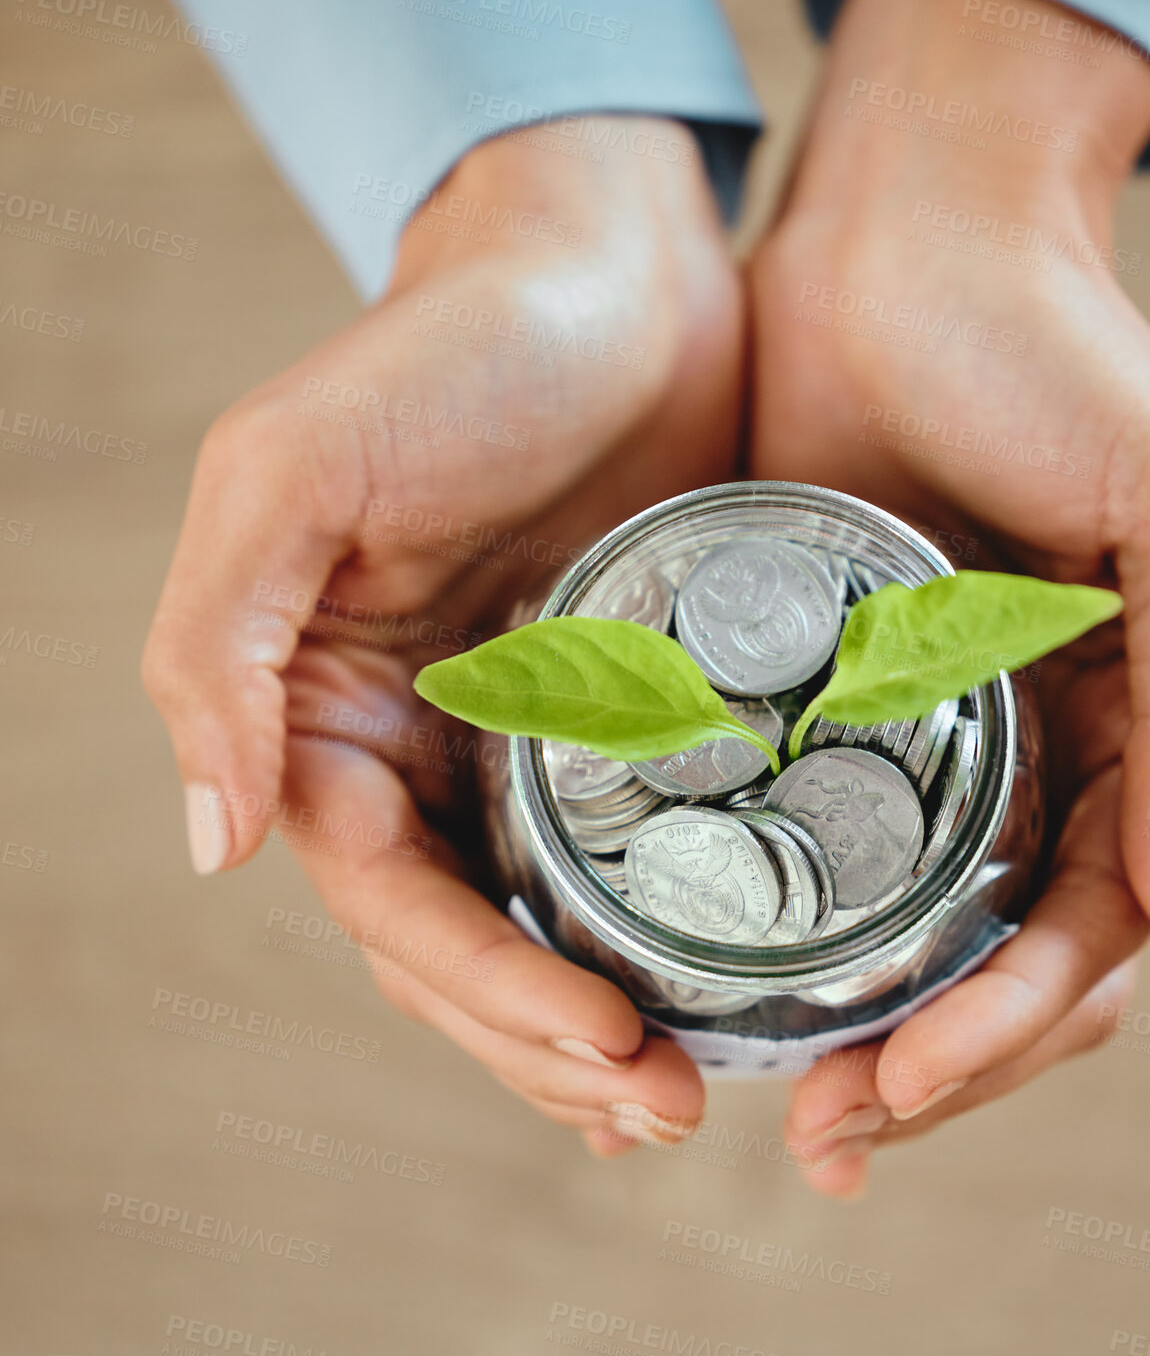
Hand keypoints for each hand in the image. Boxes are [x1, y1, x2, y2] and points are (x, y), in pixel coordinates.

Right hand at [143, 119, 742, 1153]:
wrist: (608, 270)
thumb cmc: (453, 352)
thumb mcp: (298, 471)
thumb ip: (222, 653)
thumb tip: (214, 846)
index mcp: (323, 708)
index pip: (385, 898)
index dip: (483, 988)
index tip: (600, 1048)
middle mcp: (418, 741)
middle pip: (464, 942)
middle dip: (549, 1040)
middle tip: (662, 1108)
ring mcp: (526, 737)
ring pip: (544, 924)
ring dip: (599, 1026)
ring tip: (686, 1098)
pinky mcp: (628, 712)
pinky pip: (633, 854)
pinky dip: (656, 941)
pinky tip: (705, 1004)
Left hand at [747, 0, 1149, 1194]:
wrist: (905, 231)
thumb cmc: (1055, 352)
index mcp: (1128, 729)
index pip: (1091, 934)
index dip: (1008, 1030)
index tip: (899, 1091)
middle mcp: (1027, 748)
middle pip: (998, 961)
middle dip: (931, 1065)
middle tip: (831, 1136)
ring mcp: (914, 728)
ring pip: (901, 927)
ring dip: (854, 1027)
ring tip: (774, 1104)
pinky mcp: (811, 687)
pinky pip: (798, 831)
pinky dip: (775, 919)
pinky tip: (717, 980)